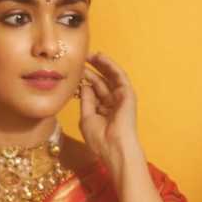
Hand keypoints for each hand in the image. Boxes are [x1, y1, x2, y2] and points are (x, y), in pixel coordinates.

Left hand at [78, 51, 143, 176]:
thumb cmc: (100, 139)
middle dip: (91, 70)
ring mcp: (121, 98)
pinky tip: (100, 57)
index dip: (84, 80)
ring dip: (101, 64)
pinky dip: (110, 66)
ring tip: (90, 54)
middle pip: (101, 82)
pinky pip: (119, 76)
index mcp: (103, 111)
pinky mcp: (128, 94)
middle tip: (80, 58)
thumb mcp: (87, 117)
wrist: (114, 147)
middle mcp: (112, 103)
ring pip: (110, 77)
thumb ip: (86, 100)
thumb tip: (84, 84)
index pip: (93, 92)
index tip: (73, 71)